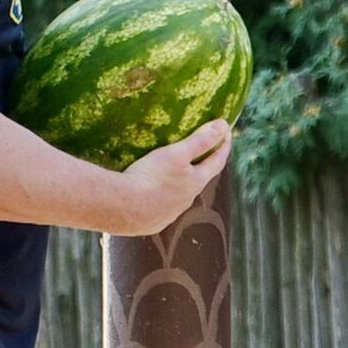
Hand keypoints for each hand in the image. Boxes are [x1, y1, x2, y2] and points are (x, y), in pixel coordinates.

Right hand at [109, 119, 233, 235]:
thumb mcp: (176, 154)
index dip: (223, 144)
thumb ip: (200, 140)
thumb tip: (223, 126)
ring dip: (182, 182)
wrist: (121, 209)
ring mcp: (170, 213)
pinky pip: (161, 206)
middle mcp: (187, 200)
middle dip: (203, 164)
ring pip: (181, 194)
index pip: (217, 161)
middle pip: (200, 179)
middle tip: (202, 150)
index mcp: (196, 183)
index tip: (226, 131)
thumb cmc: (151, 178)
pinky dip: (163, 196)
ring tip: (175, 170)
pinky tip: (153, 192)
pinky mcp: (152, 221)